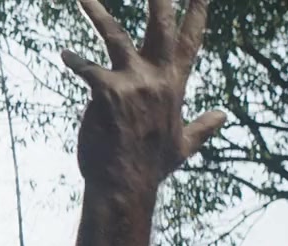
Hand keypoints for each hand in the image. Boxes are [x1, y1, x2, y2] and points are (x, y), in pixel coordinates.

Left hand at [62, 0, 225, 197]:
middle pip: (160, 26)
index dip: (196, 13)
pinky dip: (75, 61)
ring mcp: (132, 83)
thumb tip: (223, 116)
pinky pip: (88, 69)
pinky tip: (64, 54)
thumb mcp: (184, 145)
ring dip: (96, 12)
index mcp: (174, 85)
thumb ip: (204, 127)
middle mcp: (156, 78)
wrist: (125, 186)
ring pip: (114, 36)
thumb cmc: (150, 167)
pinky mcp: (107, 93)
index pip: (190, 41)